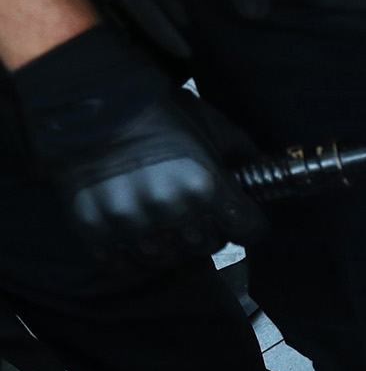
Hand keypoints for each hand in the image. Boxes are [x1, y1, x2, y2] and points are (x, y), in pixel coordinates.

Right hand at [12, 25, 262, 267]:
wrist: (92, 104)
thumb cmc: (159, 115)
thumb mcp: (213, 127)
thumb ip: (244, 156)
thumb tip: (269, 175)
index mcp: (205, 184)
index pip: (248, 230)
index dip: (246, 224)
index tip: (238, 218)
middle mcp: (170, 207)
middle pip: (207, 246)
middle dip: (206, 232)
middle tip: (194, 215)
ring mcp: (131, 221)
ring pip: (165, 259)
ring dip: (167, 245)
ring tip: (160, 222)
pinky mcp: (94, 229)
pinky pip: (120, 266)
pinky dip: (127, 258)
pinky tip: (130, 236)